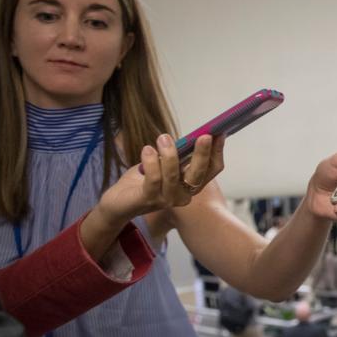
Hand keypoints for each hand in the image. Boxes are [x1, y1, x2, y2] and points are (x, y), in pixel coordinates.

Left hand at [94, 134, 224, 226]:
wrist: (117, 203)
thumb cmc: (142, 181)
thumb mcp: (164, 165)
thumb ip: (177, 156)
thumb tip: (190, 135)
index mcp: (191, 185)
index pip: (212, 170)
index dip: (217, 152)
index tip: (219, 134)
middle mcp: (183, 195)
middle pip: (198, 174)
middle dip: (202, 154)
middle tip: (204, 135)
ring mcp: (166, 199)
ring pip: (174, 175)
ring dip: (170, 154)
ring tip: (163, 137)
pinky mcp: (148, 200)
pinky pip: (153, 179)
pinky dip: (151, 162)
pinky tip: (147, 149)